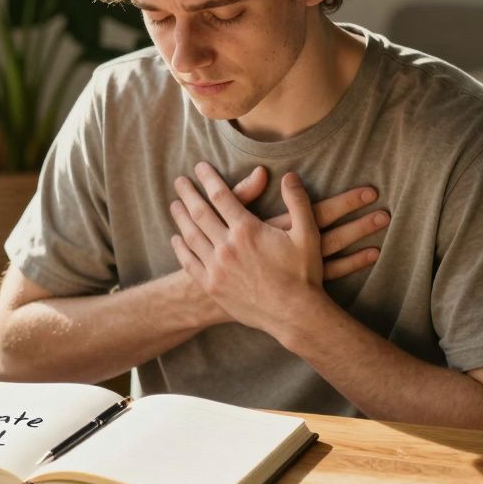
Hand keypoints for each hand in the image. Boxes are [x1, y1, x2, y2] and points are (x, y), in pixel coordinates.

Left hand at [169, 162, 379, 336]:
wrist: (295, 315)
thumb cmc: (304, 274)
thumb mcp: (307, 234)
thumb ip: (298, 202)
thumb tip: (290, 176)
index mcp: (247, 230)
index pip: (221, 195)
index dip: (208, 179)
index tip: (199, 167)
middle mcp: (227, 247)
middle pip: (199, 212)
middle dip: (188, 194)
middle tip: (179, 181)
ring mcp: (217, 268)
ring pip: (191, 236)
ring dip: (180, 217)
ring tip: (175, 205)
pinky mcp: (213, 287)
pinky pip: (190, 263)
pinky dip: (180, 248)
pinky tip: (177, 238)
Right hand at [227, 165, 385, 279]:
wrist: (213, 293)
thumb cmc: (221, 251)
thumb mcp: (228, 220)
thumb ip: (243, 194)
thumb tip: (264, 171)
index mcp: (277, 230)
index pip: (316, 211)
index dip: (344, 201)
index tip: (370, 191)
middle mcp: (289, 250)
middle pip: (331, 234)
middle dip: (359, 221)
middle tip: (386, 210)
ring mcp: (295, 269)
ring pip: (335, 254)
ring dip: (359, 238)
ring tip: (383, 222)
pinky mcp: (297, 283)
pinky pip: (331, 274)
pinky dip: (352, 264)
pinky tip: (372, 253)